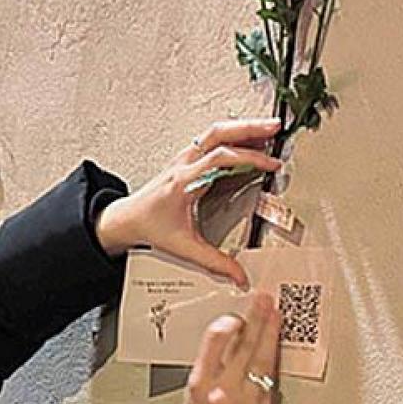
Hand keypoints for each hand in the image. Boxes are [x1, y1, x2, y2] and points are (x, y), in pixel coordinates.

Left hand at [95, 118, 282, 287]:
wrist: (128, 218)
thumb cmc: (150, 227)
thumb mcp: (184, 247)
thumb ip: (214, 262)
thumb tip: (239, 275)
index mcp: (184, 181)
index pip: (219, 159)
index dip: (248, 158)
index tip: (270, 165)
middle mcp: (184, 164)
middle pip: (218, 134)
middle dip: (248, 128)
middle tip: (274, 128)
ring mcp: (185, 158)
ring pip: (214, 132)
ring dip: (242, 127)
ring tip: (268, 129)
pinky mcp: (187, 158)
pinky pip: (211, 138)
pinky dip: (232, 135)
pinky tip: (248, 139)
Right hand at [167, 291, 282, 403]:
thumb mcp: (193, 397)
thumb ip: (211, 370)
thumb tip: (230, 345)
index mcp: (200, 384)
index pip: (216, 341)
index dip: (230, 323)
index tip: (237, 314)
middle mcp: (224, 391)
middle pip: (245, 345)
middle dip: (257, 319)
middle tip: (265, 300)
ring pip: (263, 361)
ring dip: (271, 335)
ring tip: (276, 317)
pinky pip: (270, 383)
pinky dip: (273, 365)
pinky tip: (276, 351)